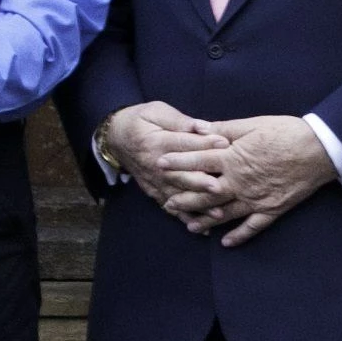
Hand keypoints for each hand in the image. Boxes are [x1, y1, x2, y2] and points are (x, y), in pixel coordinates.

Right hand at [101, 101, 230, 206]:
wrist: (116, 138)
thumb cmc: (142, 121)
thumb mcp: (157, 112)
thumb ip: (180, 121)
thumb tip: (203, 126)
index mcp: (157, 142)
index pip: (184, 143)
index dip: (204, 143)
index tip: (225, 144)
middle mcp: (156, 166)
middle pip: (181, 175)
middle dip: (201, 182)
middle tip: (219, 186)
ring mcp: (156, 182)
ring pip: (179, 196)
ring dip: (197, 206)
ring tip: (217, 214)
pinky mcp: (156, 193)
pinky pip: (171, 208)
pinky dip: (186, 218)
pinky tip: (203, 228)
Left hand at [157, 114, 336, 246]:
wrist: (319, 149)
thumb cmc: (286, 132)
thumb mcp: (252, 125)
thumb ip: (223, 130)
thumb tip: (198, 128)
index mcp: (232, 159)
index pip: (198, 162)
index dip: (177, 163)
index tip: (159, 165)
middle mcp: (239, 183)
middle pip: (205, 193)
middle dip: (185, 198)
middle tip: (167, 203)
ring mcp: (255, 199)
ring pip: (224, 213)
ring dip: (205, 220)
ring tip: (188, 225)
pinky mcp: (271, 209)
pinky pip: (252, 227)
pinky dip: (239, 236)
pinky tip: (226, 243)